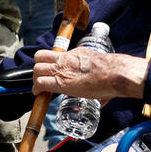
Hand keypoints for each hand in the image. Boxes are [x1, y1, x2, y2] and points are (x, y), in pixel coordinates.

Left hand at [32, 48, 146, 100]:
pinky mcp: (61, 82)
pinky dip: (36, 89)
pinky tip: (38, 94)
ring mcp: (62, 69)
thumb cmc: (113, 73)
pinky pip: (41, 82)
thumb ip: (97, 80)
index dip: (50, 63)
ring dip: (36, 78)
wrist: (115, 74)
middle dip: (38, 68)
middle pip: (40, 57)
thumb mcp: (100, 69)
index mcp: (76, 53)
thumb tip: (104, 98)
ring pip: (37, 68)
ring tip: (39, 87)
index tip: (53, 71)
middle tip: (42, 78)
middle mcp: (66, 58)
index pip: (56, 54)